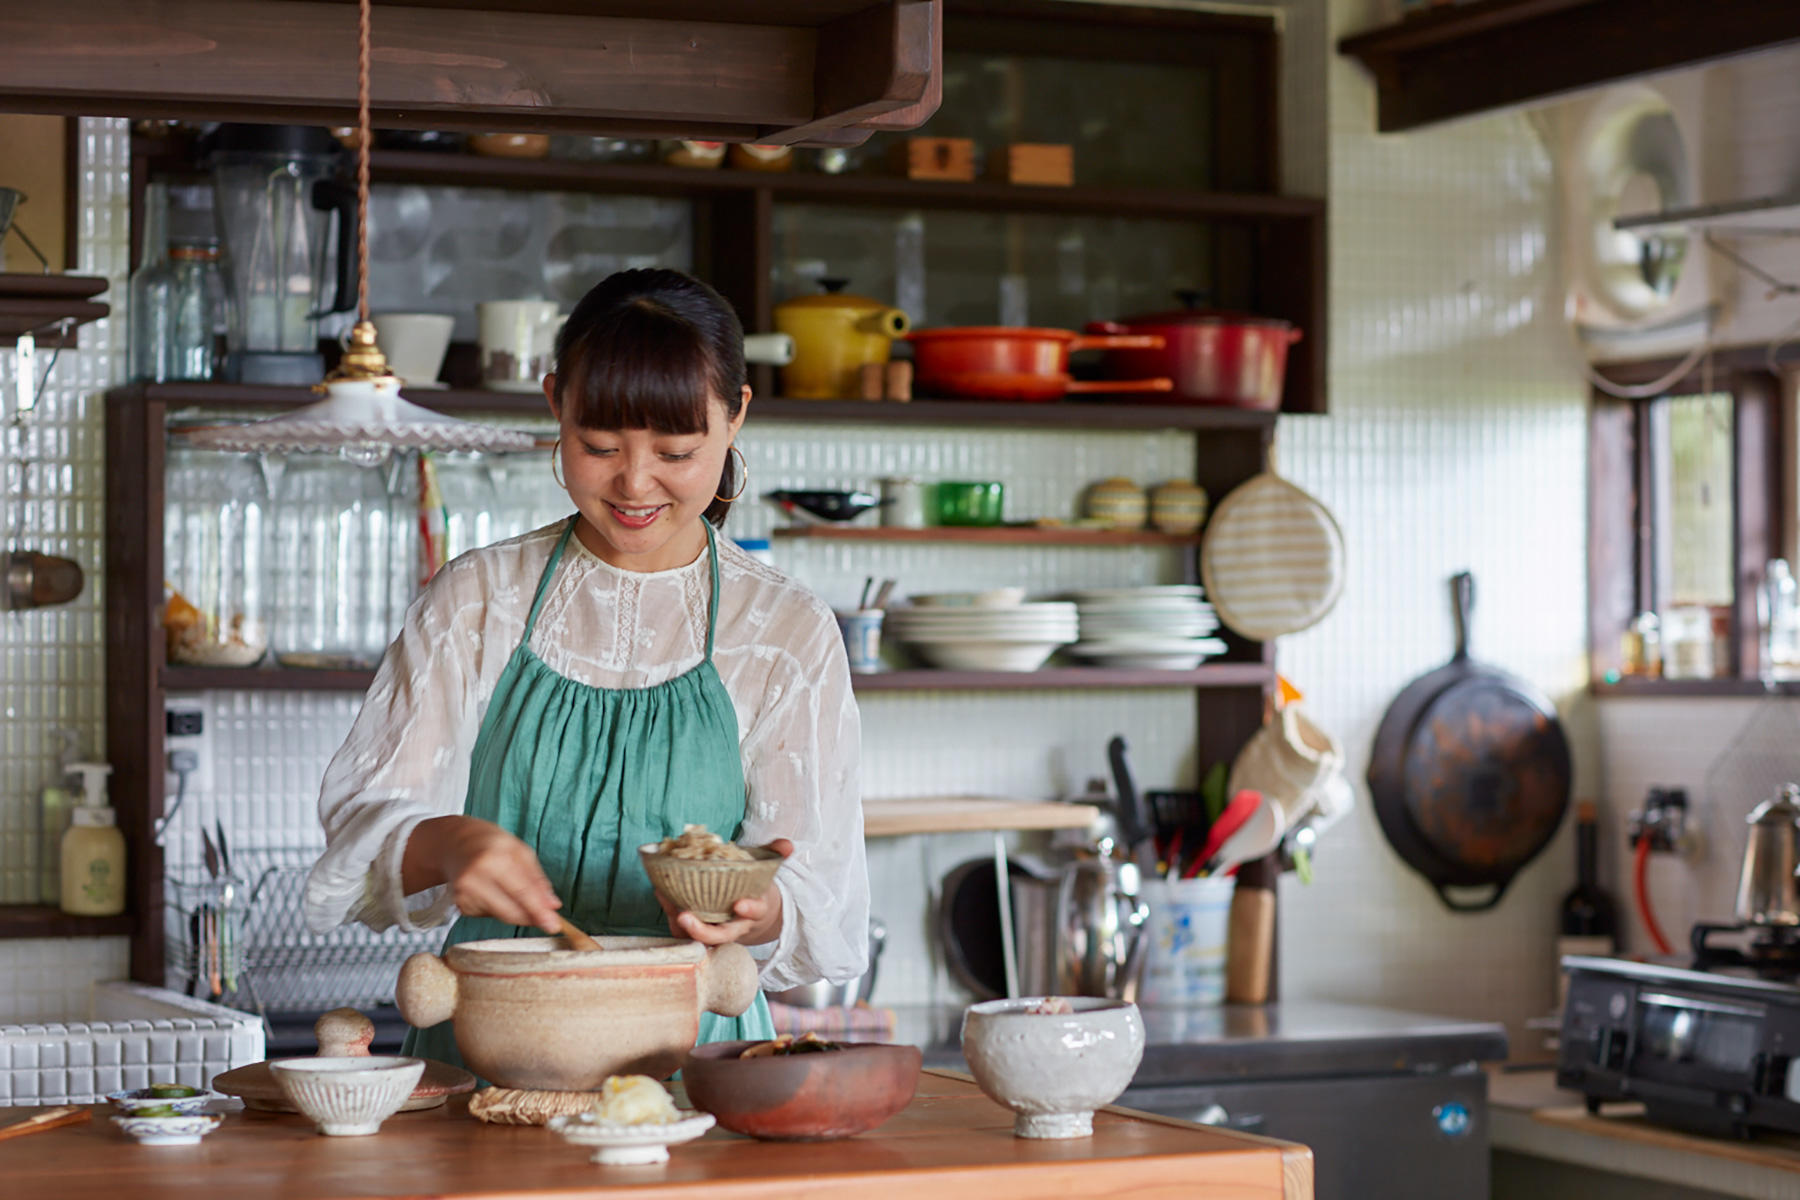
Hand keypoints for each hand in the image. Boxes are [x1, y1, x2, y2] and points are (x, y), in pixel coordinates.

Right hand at [404, 815, 562, 933]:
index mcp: (493, 859)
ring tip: (510, 888)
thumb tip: (553, 905)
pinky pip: (490, 915)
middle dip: (532, 918)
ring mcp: (464, 894)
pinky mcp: (460, 905)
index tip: (553, 925)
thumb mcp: (519, 851)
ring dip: (516, 911)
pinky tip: (494, 891)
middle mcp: (475, 878)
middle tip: (549, 921)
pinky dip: (499, 908)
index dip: (538, 910)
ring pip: (502, 916)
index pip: (521, 891)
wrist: (454, 844)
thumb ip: (537, 879)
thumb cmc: (491, 844)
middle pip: (510, 910)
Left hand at [658, 838, 791, 946]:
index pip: (756, 912)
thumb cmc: (755, 890)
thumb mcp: (768, 873)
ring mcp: (717, 931)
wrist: (753, 917)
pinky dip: (672, 917)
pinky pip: (685, 932)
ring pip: (698, 936)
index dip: (750, 909)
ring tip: (665, 900)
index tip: (740, 904)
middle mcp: (735, 926)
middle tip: (685, 916)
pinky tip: (662, 894)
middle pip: (721, 935)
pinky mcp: (701, 931)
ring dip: (680, 924)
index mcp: (755, 911)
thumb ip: (777, 856)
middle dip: (702, 930)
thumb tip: (787, 844)